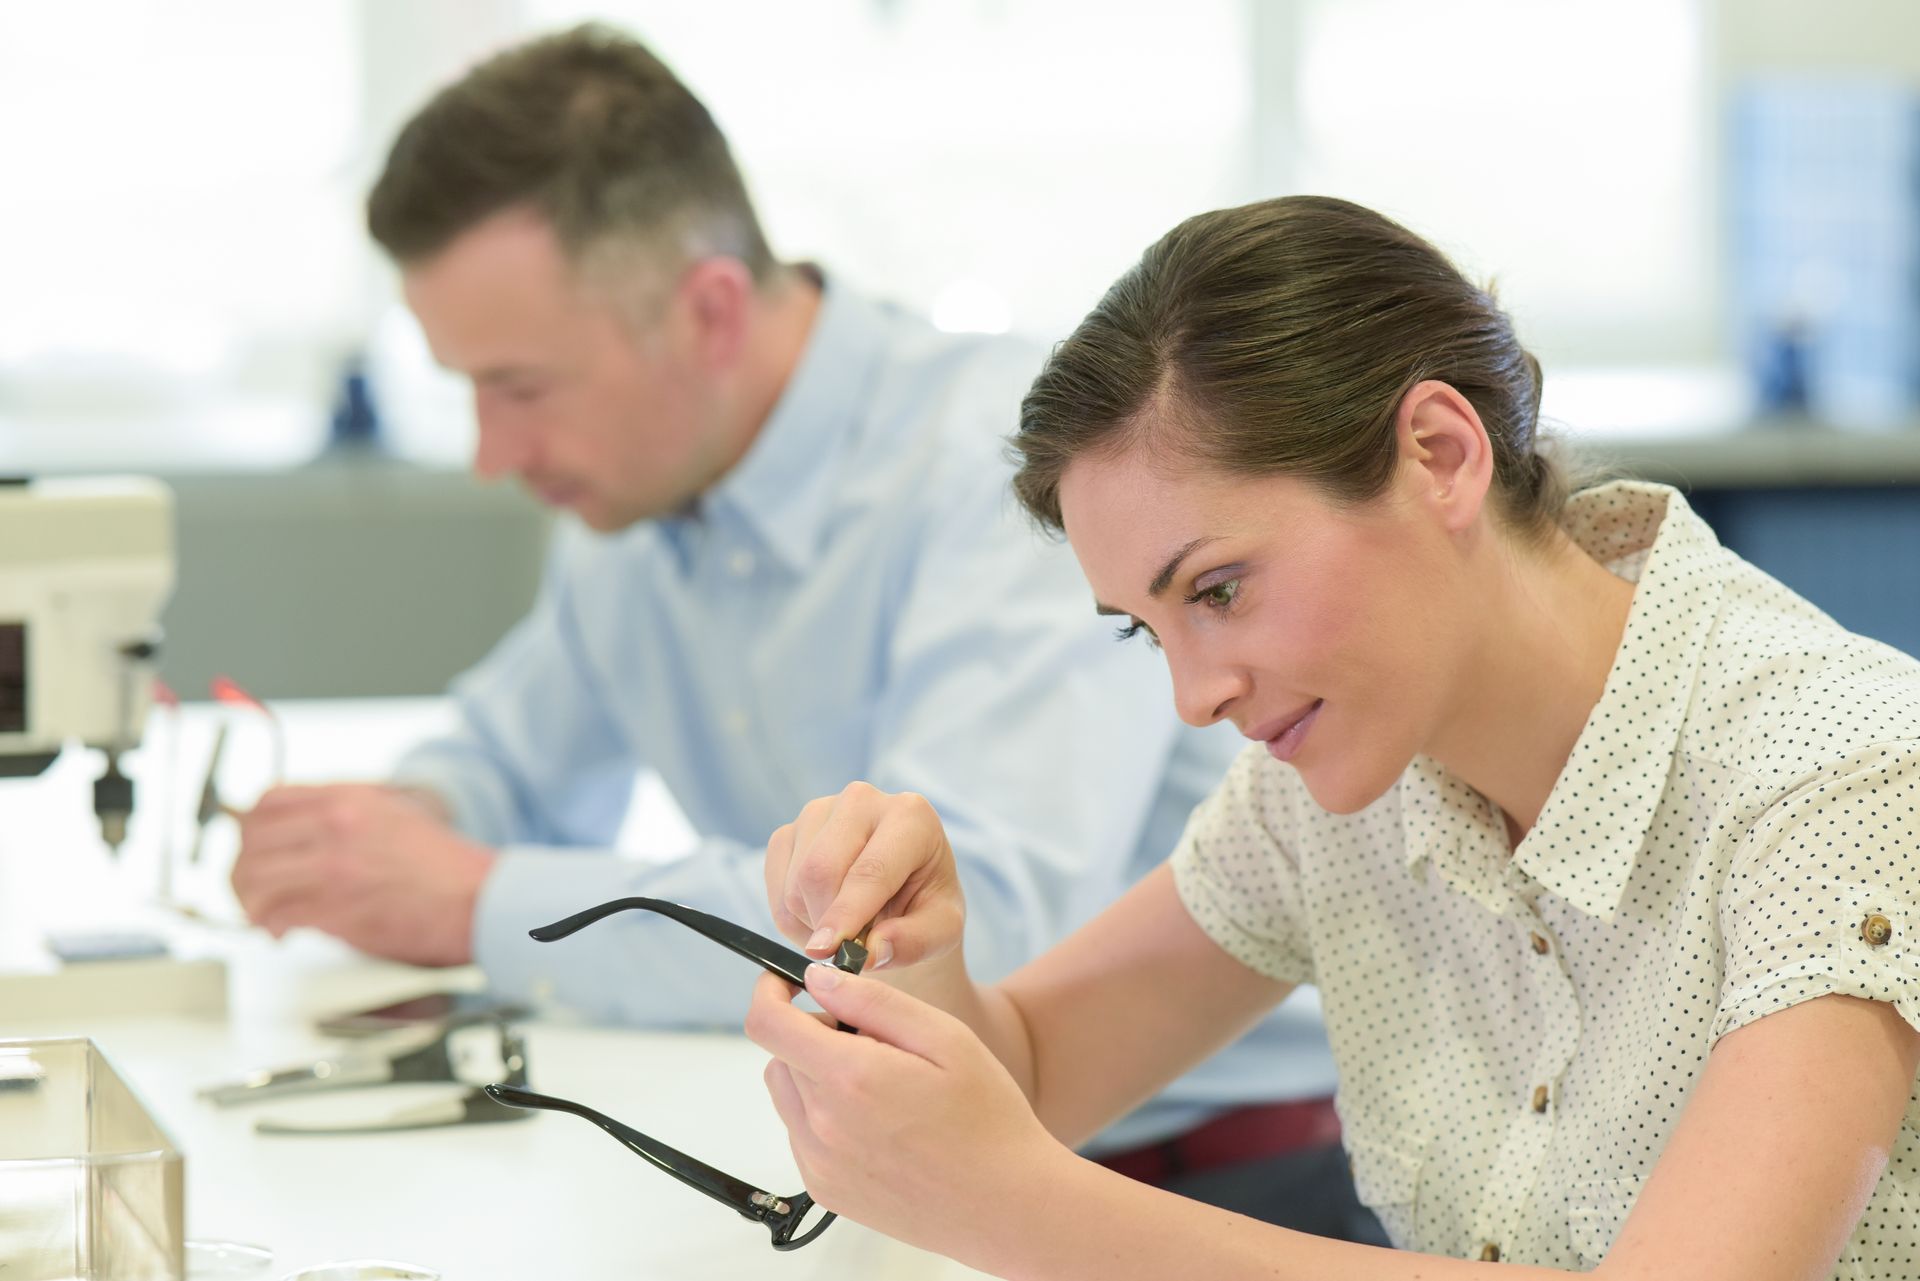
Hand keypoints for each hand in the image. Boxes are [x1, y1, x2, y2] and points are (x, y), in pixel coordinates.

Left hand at [230, 783, 492, 965]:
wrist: (479, 899)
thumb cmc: (446, 869)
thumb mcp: (394, 817)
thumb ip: (347, 818)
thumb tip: (302, 838)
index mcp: (349, 799)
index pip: (268, 801)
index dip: (249, 828)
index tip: (251, 848)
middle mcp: (336, 824)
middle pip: (250, 839)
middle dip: (241, 870)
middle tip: (251, 891)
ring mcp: (333, 864)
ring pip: (253, 876)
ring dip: (250, 901)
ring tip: (262, 917)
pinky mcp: (335, 905)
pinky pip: (276, 913)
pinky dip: (271, 926)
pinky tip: (281, 933)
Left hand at [745, 963, 1068, 1263]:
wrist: (1004, 1205)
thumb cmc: (986, 1117)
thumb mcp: (944, 1038)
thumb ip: (873, 1002)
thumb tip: (818, 978)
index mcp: (851, 1077)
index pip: (768, 1023)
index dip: (769, 991)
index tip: (787, 981)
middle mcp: (823, 1125)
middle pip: (780, 1055)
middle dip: (814, 1033)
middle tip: (874, 1042)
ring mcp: (820, 1163)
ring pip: (787, 1093)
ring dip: (815, 1075)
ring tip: (879, 1085)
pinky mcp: (825, 1189)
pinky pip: (801, 1134)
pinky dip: (824, 1115)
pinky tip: (877, 1122)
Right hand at [763, 782, 964, 971]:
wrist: (902, 894)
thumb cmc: (925, 907)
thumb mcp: (941, 931)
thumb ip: (914, 942)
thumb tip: (874, 950)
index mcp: (911, 816)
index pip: (870, 870)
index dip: (846, 914)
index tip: (827, 951)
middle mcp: (862, 800)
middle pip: (821, 870)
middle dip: (827, 921)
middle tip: (847, 950)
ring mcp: (819, 810)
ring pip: (795, 881)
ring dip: (812, 922)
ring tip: (845, 929)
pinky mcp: (789, 831)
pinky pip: (775, 886)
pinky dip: (793, 917)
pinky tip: (822, 916)